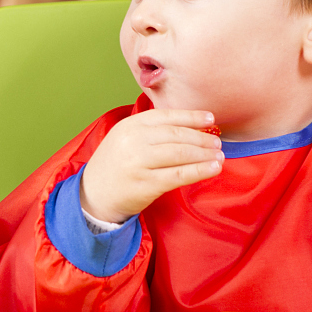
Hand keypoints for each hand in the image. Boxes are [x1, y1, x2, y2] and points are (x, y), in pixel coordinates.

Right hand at [80, 109, 222, 223]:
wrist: (93, 194)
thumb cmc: (115, 165)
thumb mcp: (125, 138)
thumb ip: (150, 130)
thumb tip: (189, 125)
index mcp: (130, 125)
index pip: (167, 116)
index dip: (191, 116)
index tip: (210, 118)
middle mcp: (134, 141)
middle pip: (177, 135)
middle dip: (202, 137)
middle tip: (217, 142)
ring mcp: (139, 162)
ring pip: (181, 153)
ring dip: (204, 153)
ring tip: (219, 155)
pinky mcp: (146, 184)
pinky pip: (180, 175)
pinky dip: (200, 170)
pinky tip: (213, 168)